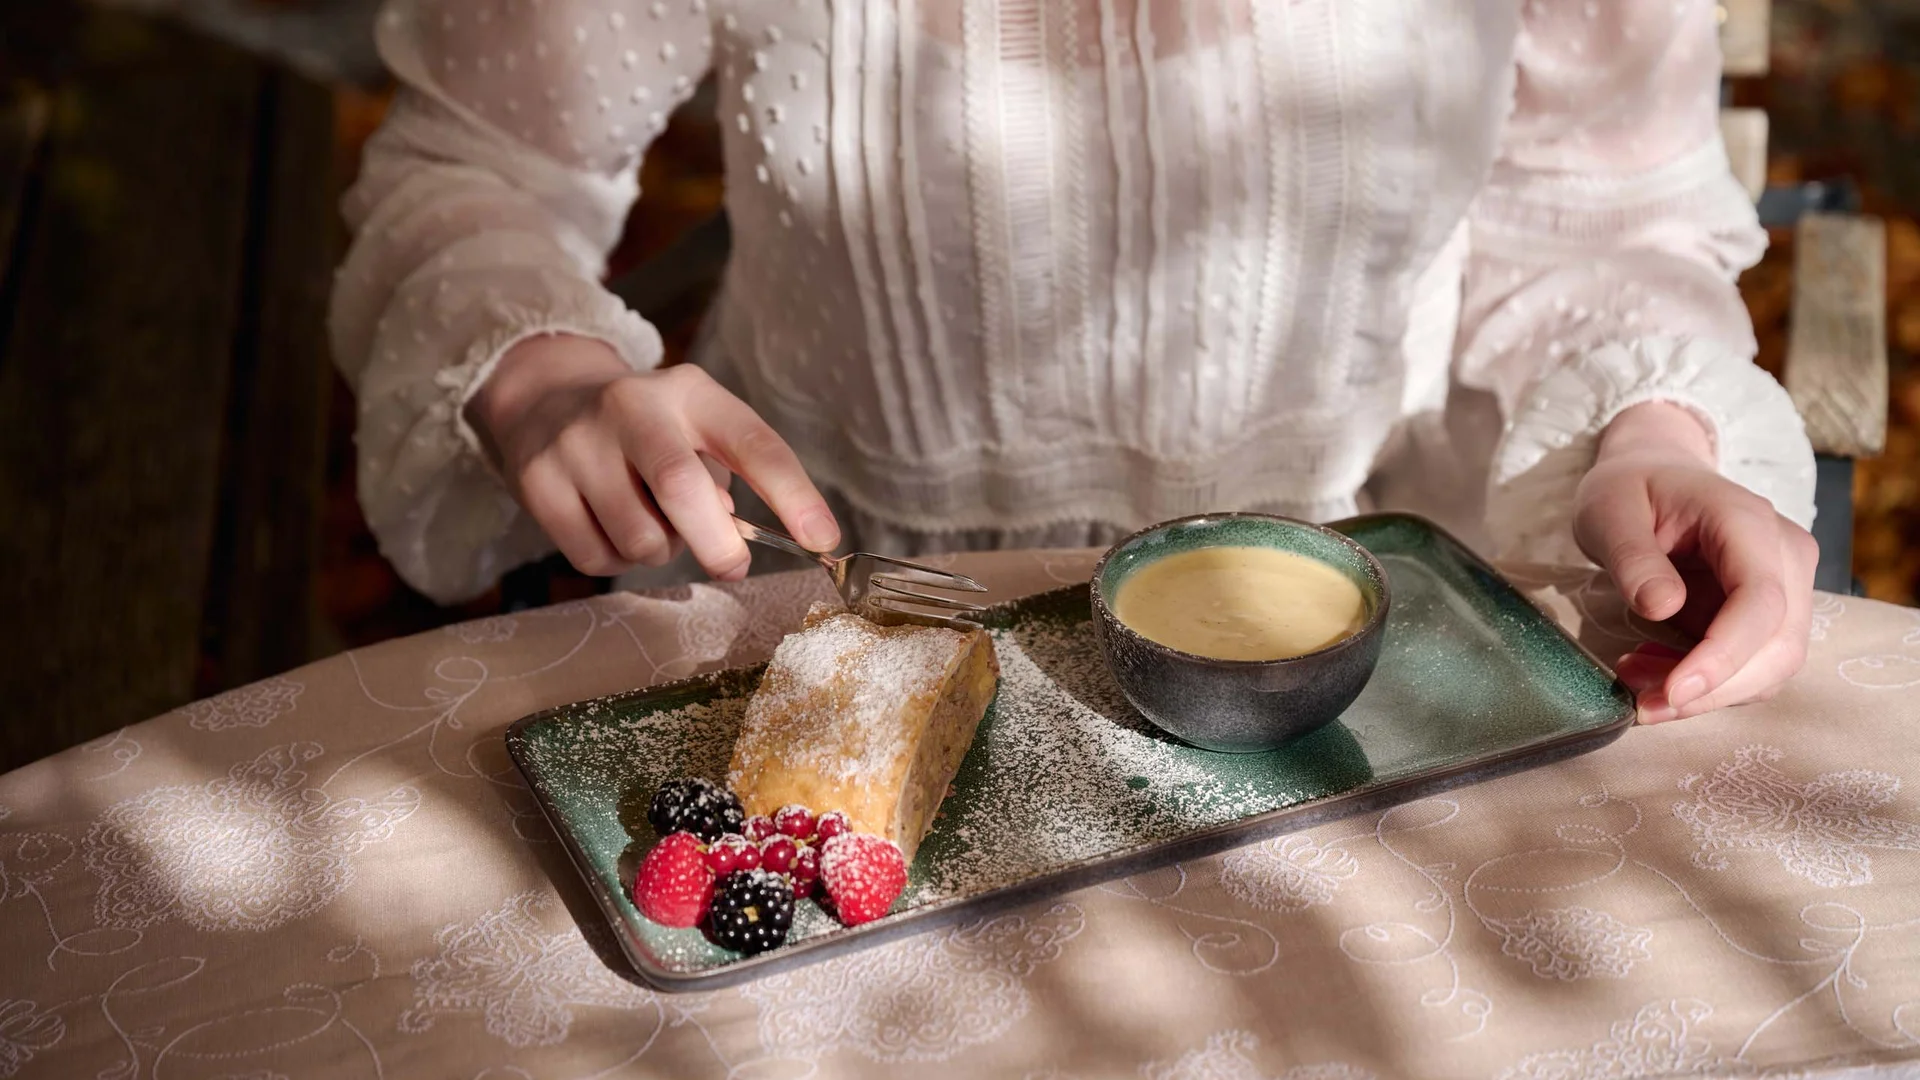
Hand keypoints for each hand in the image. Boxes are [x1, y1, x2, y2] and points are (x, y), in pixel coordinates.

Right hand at [466, 334, 839, 579]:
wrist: (545, 400)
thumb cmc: (648, 430)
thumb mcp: (695, 429)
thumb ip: (724, 475)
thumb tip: (732, 536)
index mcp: (691, 392)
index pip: (753, 443)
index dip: (794, 495)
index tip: (823, 540)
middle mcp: (632, 407)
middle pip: (682, 490)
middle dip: (717, 545)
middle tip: (731, 566)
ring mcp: (578, 443)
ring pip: (639, 537)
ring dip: (659, 552)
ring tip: (651, 523)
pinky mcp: (537, 482)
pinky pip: (595, 556)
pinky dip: (616, 561)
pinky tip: (610, 527)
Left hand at [1573, 402, 1818, 723]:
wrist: (1653, 473)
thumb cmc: (1630, 489)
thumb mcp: (1609, 512)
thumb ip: (1633, 558)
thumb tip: (1662, 609)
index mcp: (1748, 521)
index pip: (1760, 600)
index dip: (1723, 656)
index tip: (1673, 692)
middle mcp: (1784, 555)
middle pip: (1777, 645)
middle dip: (1712, 689)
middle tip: (1641, 705)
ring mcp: (1786, 586)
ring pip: (1771, 665)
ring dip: (1708, 693)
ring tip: (1636, 681)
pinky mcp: (1769, 614)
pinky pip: (1752, 664)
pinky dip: (1707, 682)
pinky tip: (1653, 668)